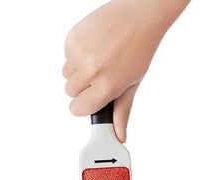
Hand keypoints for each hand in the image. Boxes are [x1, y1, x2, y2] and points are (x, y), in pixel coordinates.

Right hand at [62, 0, 168, 142]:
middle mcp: (91, 70)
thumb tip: (118, 136)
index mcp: (106, 86)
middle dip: (83, 88)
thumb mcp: (132, 85)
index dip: (84, 106)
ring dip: (79, 71)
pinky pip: (66, 56)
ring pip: (66, 75)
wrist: (140, 15)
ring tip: (99, 59)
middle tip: (101, 75)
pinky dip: (76, 54)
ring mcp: (79, 53)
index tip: (90, 100)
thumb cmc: (140, 49)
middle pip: (70, 93)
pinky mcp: (72, 38)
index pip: (77, 109)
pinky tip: (94, 47)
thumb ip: (121, 112)